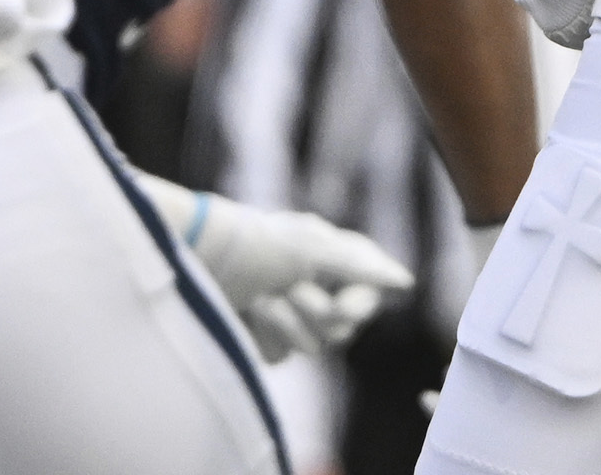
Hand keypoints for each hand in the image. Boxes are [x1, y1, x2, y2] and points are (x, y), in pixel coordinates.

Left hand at [149, 177, 415, 361]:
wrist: (196, 258)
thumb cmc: (257, 244)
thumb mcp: (314, 249)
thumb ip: (363, 267)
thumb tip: (404, 281)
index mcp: (330, 259)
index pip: (367, 293)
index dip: (358, 303)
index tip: (343, 303)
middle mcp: (314, 285)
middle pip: (342, 328)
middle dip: (313, 312)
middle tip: (287, 289)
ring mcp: (288, 314)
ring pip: (313, 345)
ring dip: (285, 322)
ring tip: (259, 298)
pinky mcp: (262, 337)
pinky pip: (281, 355)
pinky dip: (264, 336)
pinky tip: (245, 314)